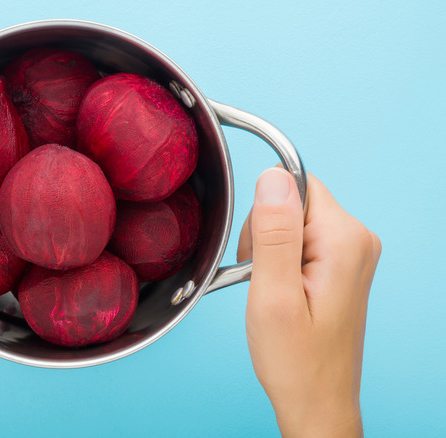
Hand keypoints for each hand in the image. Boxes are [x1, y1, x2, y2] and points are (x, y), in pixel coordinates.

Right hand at [237, 168, 380, 436]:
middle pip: (292, 201)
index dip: (264, 216)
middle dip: (265, 234)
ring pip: (292, 220)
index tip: (260, 256)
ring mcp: (351, 252)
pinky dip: (280, 260)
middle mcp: (356, 239)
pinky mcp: (341, 264)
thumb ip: (273, 232)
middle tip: (264, 281)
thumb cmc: (296, 359)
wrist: (317, 399)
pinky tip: (281, 290)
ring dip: (270, 249)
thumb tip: (272, 177)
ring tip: (272, 290)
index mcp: (344, 240)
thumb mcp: (273, 295)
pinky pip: (300, 239)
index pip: (294, 185)